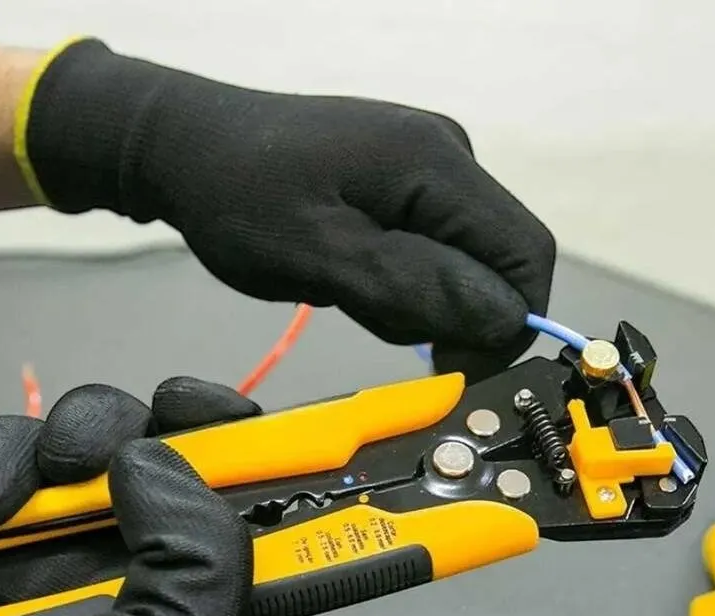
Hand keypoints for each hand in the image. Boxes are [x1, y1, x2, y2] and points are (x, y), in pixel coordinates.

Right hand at [0, 378, 259, 615]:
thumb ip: (209, 556)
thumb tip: (160, 458)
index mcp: (180, 581)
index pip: (219, 479)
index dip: (216, 430)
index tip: (187, 406)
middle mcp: (110, 555)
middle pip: (125, 438)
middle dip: (99, 428)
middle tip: (73, 462)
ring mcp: (22, 544)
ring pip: (32, 441)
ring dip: (5, 456)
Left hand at [21, 38, 556, 381]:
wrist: (188, 148)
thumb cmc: (240, 200)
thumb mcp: (320, 256)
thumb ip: (412, 286)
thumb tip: (502, 318)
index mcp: (437, 164)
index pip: (525, 254)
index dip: (509, 323)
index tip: (456, 368)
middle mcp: (449, 156)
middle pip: (502, 260)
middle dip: (458, 315)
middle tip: (383, 324)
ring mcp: (429, 167)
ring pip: (468, 263)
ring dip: (423, 302)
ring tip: (353, 292)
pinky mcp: (407, 183)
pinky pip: (436, 250)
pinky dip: (406, 283)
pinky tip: (357, 278)